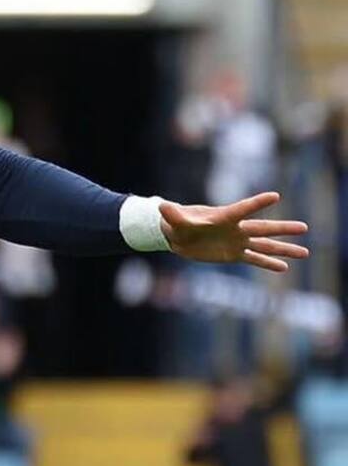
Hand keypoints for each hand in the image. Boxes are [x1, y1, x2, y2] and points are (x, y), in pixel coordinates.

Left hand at [159, 192, 308, 273]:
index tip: (276, 196)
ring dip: (284, 250)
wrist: (179, 236)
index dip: (257, 203)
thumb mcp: (175, 219)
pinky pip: (254, 260)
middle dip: (283, 229)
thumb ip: (172, 213)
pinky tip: (284, 269)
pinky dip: (268, 264)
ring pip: (265, 246)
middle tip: (304, 228)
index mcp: (224, 217)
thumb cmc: (179, 223)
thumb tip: (160, 205)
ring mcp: (237, 242)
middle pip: (263, 228)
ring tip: (305, 252)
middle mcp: (236, 228)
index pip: (243, 209)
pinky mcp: (234, 254)